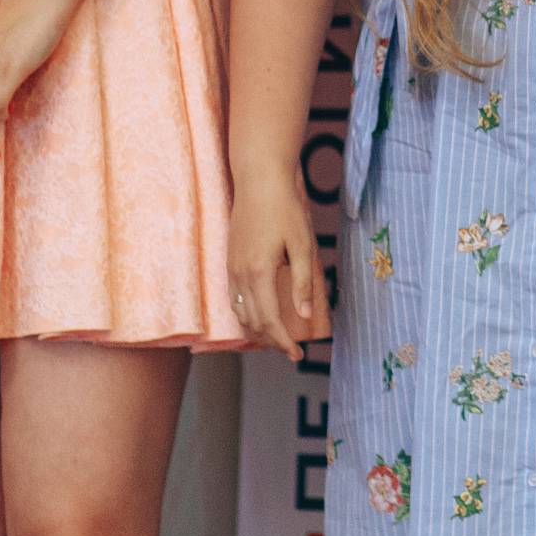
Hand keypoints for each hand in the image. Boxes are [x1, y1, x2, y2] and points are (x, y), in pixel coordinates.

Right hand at [228, 171, 328, 361]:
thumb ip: (303, 283)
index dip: (283, 343)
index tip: (298, 355)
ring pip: (240, 312)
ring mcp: (231, 267)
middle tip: (292, 350)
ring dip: (257, 329)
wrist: (259, 180)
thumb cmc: (285, 209)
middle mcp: (240, 275)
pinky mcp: (230, 260)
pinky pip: (234, 297)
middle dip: (272, 340)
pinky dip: (246, 313)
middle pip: (253, 322)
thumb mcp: (302, 245)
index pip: (269, 321)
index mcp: (259, 273)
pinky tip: (259, 314)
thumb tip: (305, 316)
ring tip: (277, 337)